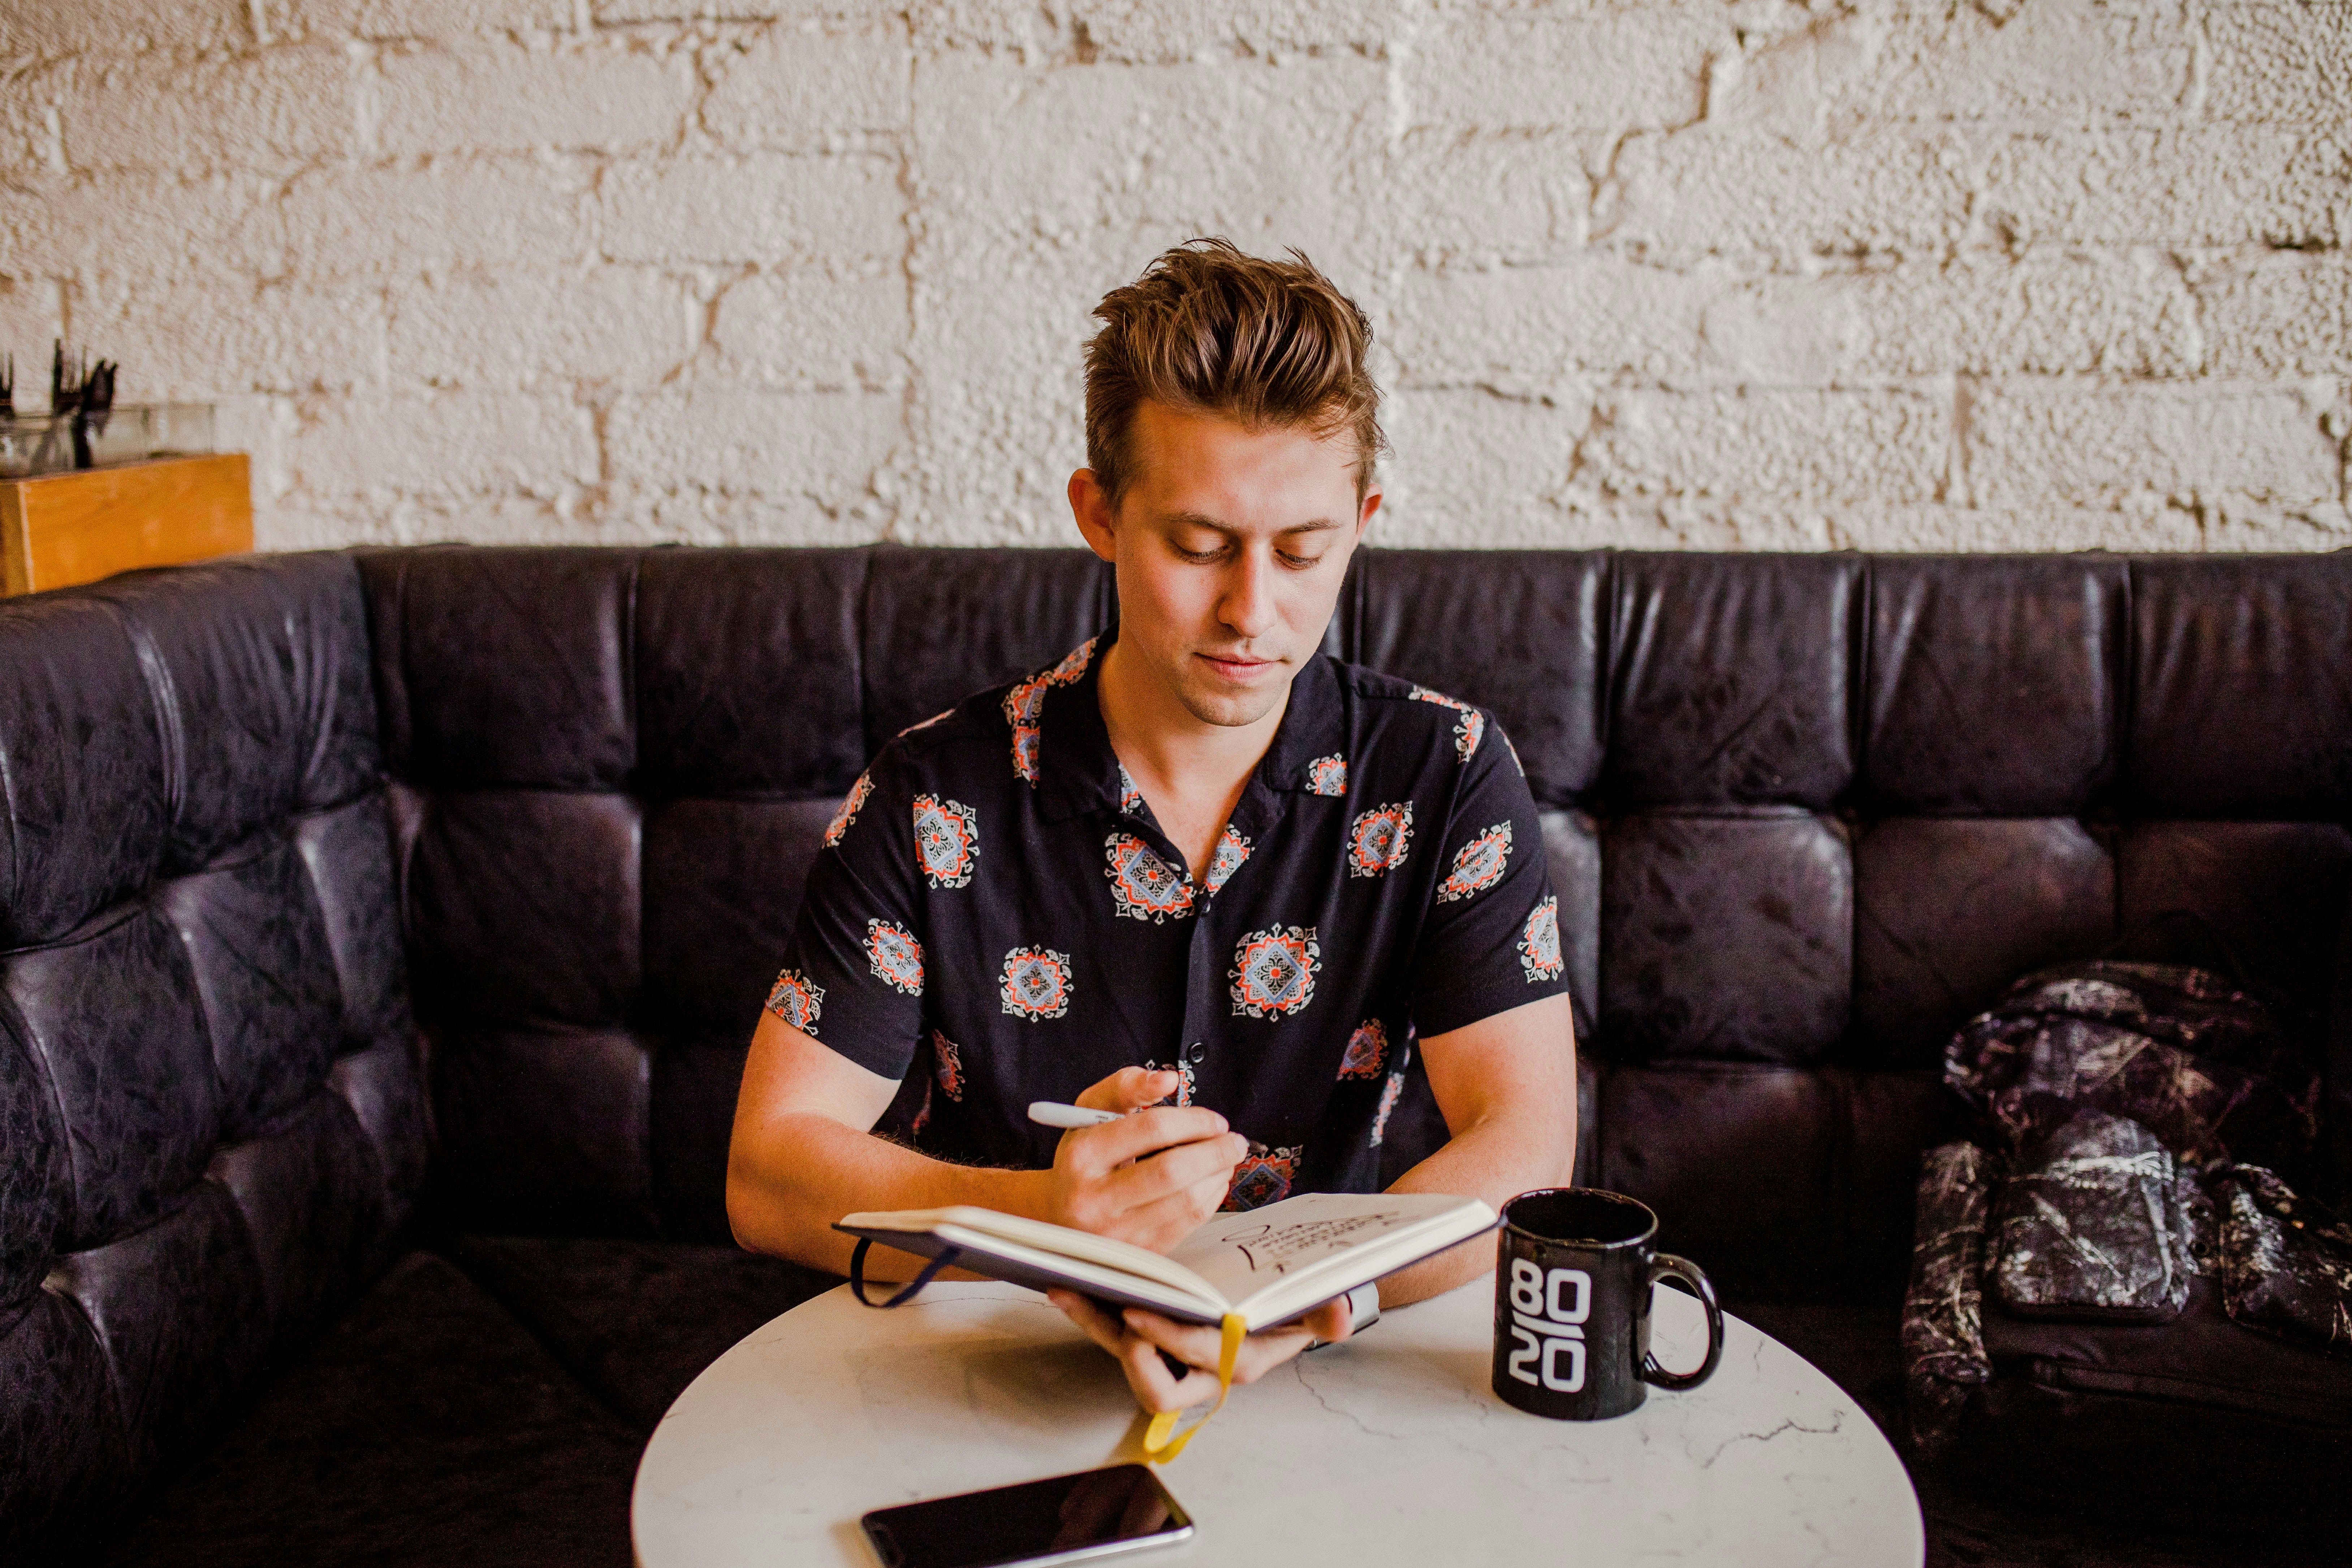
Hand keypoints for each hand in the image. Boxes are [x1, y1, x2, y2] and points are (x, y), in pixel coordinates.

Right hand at [1041, 1067, 1245, 1251]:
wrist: (1060, 1214)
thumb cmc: (1085, 1157)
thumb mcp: (1090, 1112)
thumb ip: (1126, 1086)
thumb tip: (1168, 1080)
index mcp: (1082, 1155)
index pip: (1151, 1129)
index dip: (1194, 1121)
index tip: (1215, 1120)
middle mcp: (1094, 1198)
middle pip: (1172, 1171)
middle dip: (1215, 1152)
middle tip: (1234, 1141)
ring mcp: (1116, 1233)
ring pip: (1185, 1201)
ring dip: (1218, 1175)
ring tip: (1226, 1160)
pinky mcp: (1137, 1252)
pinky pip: (1187, 1224)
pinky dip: (1210, 1199)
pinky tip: (1213, 1182)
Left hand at [1047, 1290, 1353, 1413]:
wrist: (1276, 1302)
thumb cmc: (1292, 1305)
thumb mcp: (1313, 1307)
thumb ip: (1325, 1312)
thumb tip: (1340, 1317)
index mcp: (1238, 1363)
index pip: (1199, 1360)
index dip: (1169, 1340)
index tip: (1141, 1313)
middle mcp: (1199, 1370)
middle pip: (1154, 1384)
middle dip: (1128, 1350)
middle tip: (1113, 1307)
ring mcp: (1170, 1355)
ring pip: (1124, 1352)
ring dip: (1094, 1322)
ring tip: (1067, 1287)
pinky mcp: (1150, 1336)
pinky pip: (1114, 1329)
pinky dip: (1091, 1307)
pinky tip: (1069, 1280)